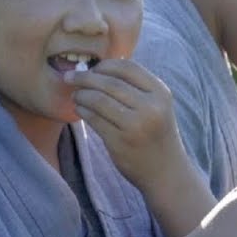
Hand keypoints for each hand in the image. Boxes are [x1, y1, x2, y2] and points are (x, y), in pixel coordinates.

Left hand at [68, 59, 185, 189]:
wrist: (166, 172)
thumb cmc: (155, 135)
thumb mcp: (156, 106)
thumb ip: (135, 88)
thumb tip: (98, 68)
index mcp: (160, 93)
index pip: (127, 67)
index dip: (105, 65)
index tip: (91, 68)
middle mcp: (150, 107)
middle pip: (110, 82)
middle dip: (85, 77)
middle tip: (70, 77)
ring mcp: (136, 125)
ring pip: (99, 100)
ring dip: (82, 95)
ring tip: (75, 96)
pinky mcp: (121, 142)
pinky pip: (94, 120)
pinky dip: (83, 111)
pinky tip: (80, 110)